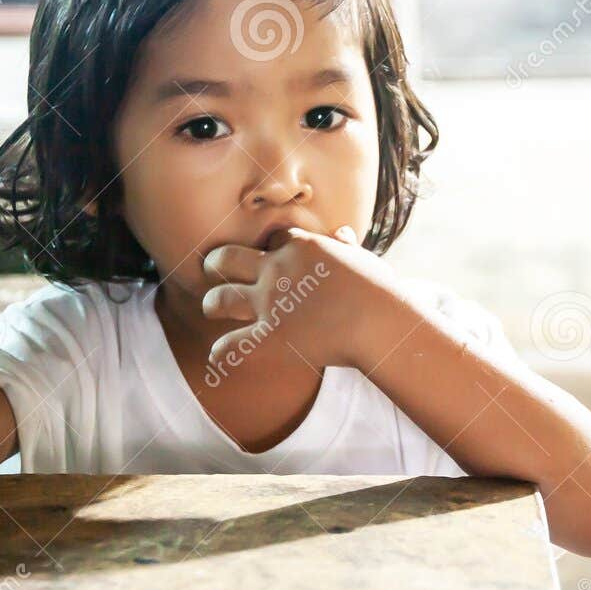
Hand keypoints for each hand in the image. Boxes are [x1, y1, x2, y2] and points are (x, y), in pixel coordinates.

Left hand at [201, 224, 398, 372]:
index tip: (269, 256)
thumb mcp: (364, 259)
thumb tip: (342, 235)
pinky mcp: (272, 336)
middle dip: (216, 263)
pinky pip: (234, 345)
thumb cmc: (380, 291)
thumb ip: (347, 247)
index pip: (272, 239)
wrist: (381, 322)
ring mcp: (270, 303)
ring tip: (210, 308)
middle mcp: (277, 271)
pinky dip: (223, 351)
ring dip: (212, 304)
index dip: (268, 248)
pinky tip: (216, 354)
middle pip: (228, 258)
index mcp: (300, 247)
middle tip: (211, 270)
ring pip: (222, 298)